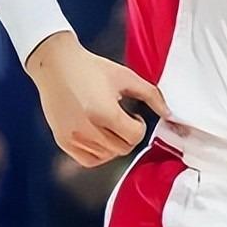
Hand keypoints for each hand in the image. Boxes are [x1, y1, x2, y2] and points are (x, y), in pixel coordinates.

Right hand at [26, 32, 180, 167]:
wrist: (57, 65)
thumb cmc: (91, 68)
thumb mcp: (126, 77)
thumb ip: (151, 95)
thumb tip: (169, 113)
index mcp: (104, 112)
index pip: (134, 136)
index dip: (140, 126)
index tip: (134, 115)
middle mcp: (86, 129)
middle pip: (122, 149)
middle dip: (129, 136)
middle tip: (124, 120)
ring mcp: (72, 137)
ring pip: (106, 157)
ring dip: (115, 145)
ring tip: (110, 125)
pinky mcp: (62, 141)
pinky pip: (87, 161)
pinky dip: (99, 154)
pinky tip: (100, 136)